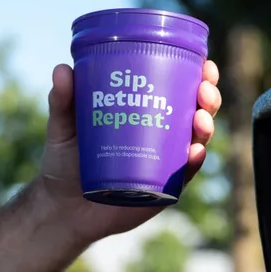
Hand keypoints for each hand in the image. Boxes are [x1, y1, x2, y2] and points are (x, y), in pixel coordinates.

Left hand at [37, 59, 221, 243]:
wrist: (61, 208)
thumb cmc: (64, 161)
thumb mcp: (63, 127)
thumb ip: (63, 100)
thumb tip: (62, 69)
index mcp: (145, 112)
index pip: (179, 87)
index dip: (197, 74)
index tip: (204, 64)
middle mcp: (161, 135)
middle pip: (197, 111)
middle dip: (208, 96)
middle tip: (204, 88)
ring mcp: (165, 163)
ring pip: (197, 140)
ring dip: (206, 126)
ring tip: (200, 118)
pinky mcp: (163, 190)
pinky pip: (185, 175)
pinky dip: (194, 162)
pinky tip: (194, 152)